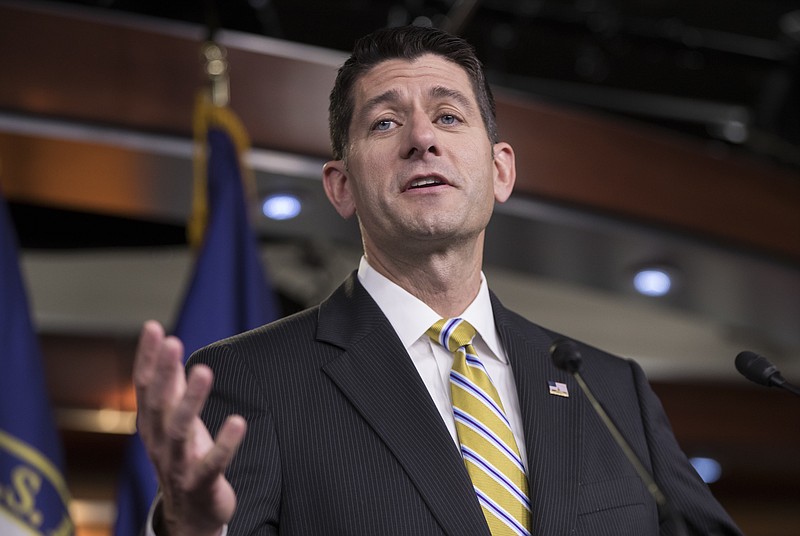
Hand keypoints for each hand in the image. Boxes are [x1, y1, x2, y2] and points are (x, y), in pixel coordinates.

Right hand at [133, 320, 246, 535]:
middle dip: (164, 373)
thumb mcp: (174, 419)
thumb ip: (172, 385)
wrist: (188, 515)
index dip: (147, 358)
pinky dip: (225, 444)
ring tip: (204, 371)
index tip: (154, 328)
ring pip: (180, 431)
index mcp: (152, 425)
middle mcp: (159, 442)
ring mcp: (178, 464)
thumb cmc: (184, 457)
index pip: (145, 387)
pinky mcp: (201, 483)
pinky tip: (238, 421)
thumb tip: (168, 345)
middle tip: (172, 341)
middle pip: (158, 404)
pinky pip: (212, 464)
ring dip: (191, 401)